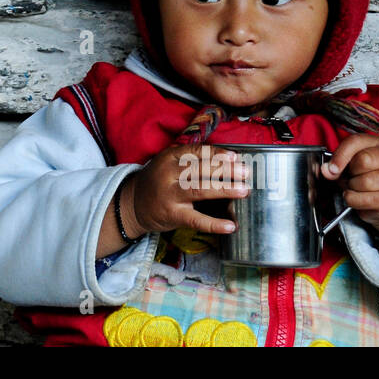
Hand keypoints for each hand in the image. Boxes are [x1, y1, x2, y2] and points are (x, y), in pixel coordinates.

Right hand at [129, 144, 250, 235]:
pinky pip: (196, 220)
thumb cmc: (158, 181)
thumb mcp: (169, 164)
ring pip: (200, 190)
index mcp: (169, 157)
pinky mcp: (172, 215)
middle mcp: (168, 174)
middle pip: (200, 170)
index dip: (218, 154)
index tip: (236, 157)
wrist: (133, 204)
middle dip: (225, 170)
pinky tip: (230, 226)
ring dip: (224, 189)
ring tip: (244, 190)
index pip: (197, 153)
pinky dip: (214, 224)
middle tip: (246, 172)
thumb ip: (191, 161)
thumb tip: (228, 161)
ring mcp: (170, 195)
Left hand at [321, 134, 378, 232]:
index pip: (355, 142)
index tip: (331, 169)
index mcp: (375, 143)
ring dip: (353, 189)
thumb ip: (336, 164)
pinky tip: (358, 198)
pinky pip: (369, 200)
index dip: (340, 156)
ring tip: (354, 188)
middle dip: (350, 173)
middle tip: (349, 178)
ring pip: (366, 182)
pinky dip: (356, 201)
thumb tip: (326, 170)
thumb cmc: (365, 175)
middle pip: (364, 160)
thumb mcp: (349, 164)